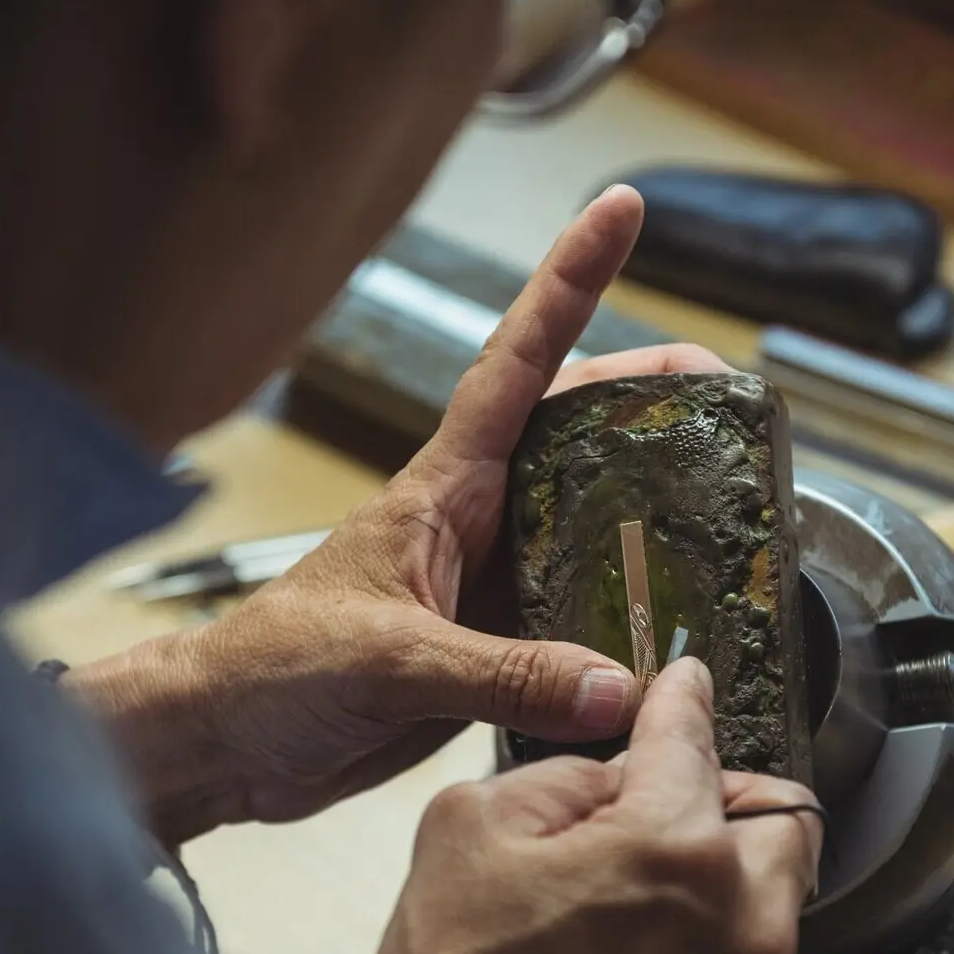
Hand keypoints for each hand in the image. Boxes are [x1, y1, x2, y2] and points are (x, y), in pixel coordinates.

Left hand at [75, 188, 729, 841]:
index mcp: (440, 491)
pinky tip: (670, 627)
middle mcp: (473, 524)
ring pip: (587, 528)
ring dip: (649, 510)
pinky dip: (626, 616)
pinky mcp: (492, 652)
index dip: (569, 282)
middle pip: (576, 435)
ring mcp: (486, 587)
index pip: (517, 364)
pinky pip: (578, 617)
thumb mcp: (391, 662)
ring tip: (724, 497)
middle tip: (727, 390)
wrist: (226, 744)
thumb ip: (505, 674)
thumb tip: (618, 685)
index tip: (621, 209)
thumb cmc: (272, 672)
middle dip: (646, 397)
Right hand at [337, 661, 822, 953]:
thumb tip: (600, 782)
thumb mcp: (462, 840)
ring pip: (769, 913)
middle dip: (731, 801)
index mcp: (675, 846)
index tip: (684, 684)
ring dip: (718, 895)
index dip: (681, 697)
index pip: (693, 736)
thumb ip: (549, 781)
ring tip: (628, 919)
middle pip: (781, 823)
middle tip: (667, 809)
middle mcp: (742, 922)